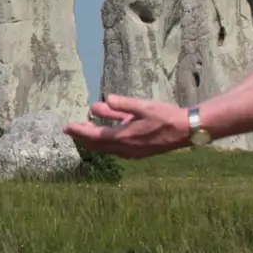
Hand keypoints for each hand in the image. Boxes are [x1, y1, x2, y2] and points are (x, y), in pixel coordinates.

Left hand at [64, 96, 191, 159]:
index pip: (95, 135)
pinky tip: (105, 136)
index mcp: (124, 137)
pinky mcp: (138, 152)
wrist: (185, 130)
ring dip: (93, 140)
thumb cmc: (165, 116)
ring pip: (106, 148)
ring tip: (83, 132)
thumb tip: (104, 100)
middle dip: (82, 137)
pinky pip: (116, 149)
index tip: (66, 127)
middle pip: (97, 145)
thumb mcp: (143, 106)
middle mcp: (125, 148)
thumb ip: (122, 104)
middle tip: (69, 130)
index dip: (79, 131)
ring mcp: (132, 152)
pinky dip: (106, 143)